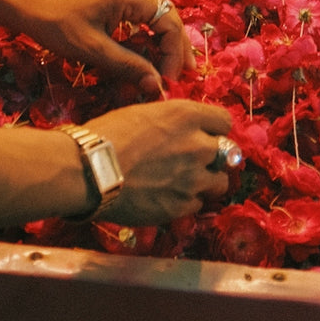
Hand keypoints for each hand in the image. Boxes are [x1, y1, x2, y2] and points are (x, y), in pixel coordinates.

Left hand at [0, 0, 186, 96]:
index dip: (174, 55)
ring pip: (156, 17)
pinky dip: (148, 37)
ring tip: (172, 70)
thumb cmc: (55, 23)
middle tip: (185, 77)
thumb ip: (127, 66)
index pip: (169, 23)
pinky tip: (149, 55)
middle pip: (167, 18)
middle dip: (176, 48)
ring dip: (164, 43)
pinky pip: (140, 17)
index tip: (169, 81)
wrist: (24, 3)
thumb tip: (157, 86)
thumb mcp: (92, 49)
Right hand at [87, 98, 232, 223]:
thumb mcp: (144, 113)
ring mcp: (193, 179)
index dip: (214, 128)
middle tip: (196, 160)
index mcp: (186, 116)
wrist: (90, 170)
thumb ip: (173, 122)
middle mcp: (197, 146)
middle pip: (228, 153)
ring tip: (185, 181)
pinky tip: (167, 195)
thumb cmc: (108, 135)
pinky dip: (187, 201)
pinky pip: (198, 204)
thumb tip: (181, 130)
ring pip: (219, 183)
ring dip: (206, 181)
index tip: (204, 133)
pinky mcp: (182, 206)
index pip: (224, 120)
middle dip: (215, 157)